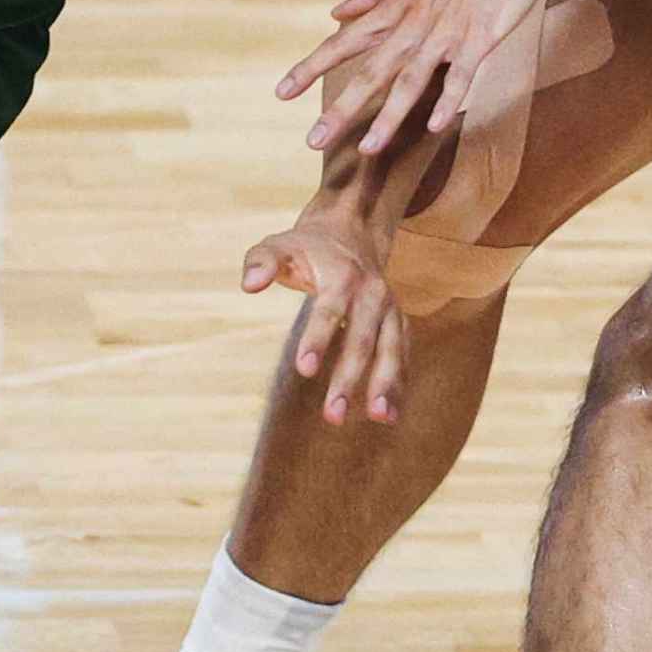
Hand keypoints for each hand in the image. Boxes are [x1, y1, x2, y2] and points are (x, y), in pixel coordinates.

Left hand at [241, 219, 409, 423]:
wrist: (352, 232)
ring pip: (391, 349)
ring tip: (379, 419)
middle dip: (349, 379)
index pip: (329, 311)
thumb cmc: (307, 247)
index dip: (317, 339)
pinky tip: (390, 415)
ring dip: (386, 385)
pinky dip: (399, 383)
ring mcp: (389, 308)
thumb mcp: (279, 245)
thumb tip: (249, 285)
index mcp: (341, 276)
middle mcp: (372, 293)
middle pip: (363, 340)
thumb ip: (261, 262)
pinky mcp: (397, 321)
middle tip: (333, 416)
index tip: (304, 370)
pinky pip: (401, 354)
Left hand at [278, 0, 567, 157]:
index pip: (345, 40)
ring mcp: (448, 30)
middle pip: (371, 70)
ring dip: (389, 117)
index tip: (282, 92)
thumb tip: (337, 11)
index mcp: (397, 3)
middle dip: (340, 107)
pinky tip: (436, 126)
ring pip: (411, 80)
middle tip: (312, 140)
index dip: (313, 66)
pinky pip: (462, 75)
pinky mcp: (482, 35)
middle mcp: (415, 21)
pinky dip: (449, 99)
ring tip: (369, 149)